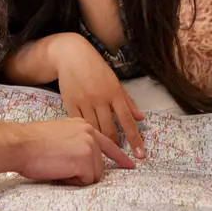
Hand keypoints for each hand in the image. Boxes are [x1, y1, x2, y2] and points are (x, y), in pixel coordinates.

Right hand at [13, 118, 135, 185]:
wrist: (20, 144)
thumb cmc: (32, 144)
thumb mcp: (60, 136)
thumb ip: (76, 143)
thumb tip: (84, 161)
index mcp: (83, 125)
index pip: (107, 143)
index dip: (120, 157)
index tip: (130, 165)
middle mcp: (90, 132)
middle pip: (98, 165)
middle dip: (82, 173)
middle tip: (59, 165)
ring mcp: (89, 145)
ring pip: (94, 175)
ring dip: (76, 177)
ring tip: (58, 166)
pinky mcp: (85, 159)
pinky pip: (86, 181)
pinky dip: (72, 181)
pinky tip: (59, 170)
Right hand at [53, 34, 146, 157]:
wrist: (71, 55)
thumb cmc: (95, 68)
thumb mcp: (114, 81)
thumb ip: (127, 101)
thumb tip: (141, 118)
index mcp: (114, 92)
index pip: (128, 120)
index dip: (135, 139)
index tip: (141, 155)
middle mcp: (100, 98)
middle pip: (110, 129)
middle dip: (116, 144)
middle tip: (120, 154)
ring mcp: (84, 101)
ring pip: (95, 129)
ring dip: (101, 141)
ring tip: (104, 149)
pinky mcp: (70, 104)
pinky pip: (80, 124)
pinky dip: (86, 132)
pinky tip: (88, 138)